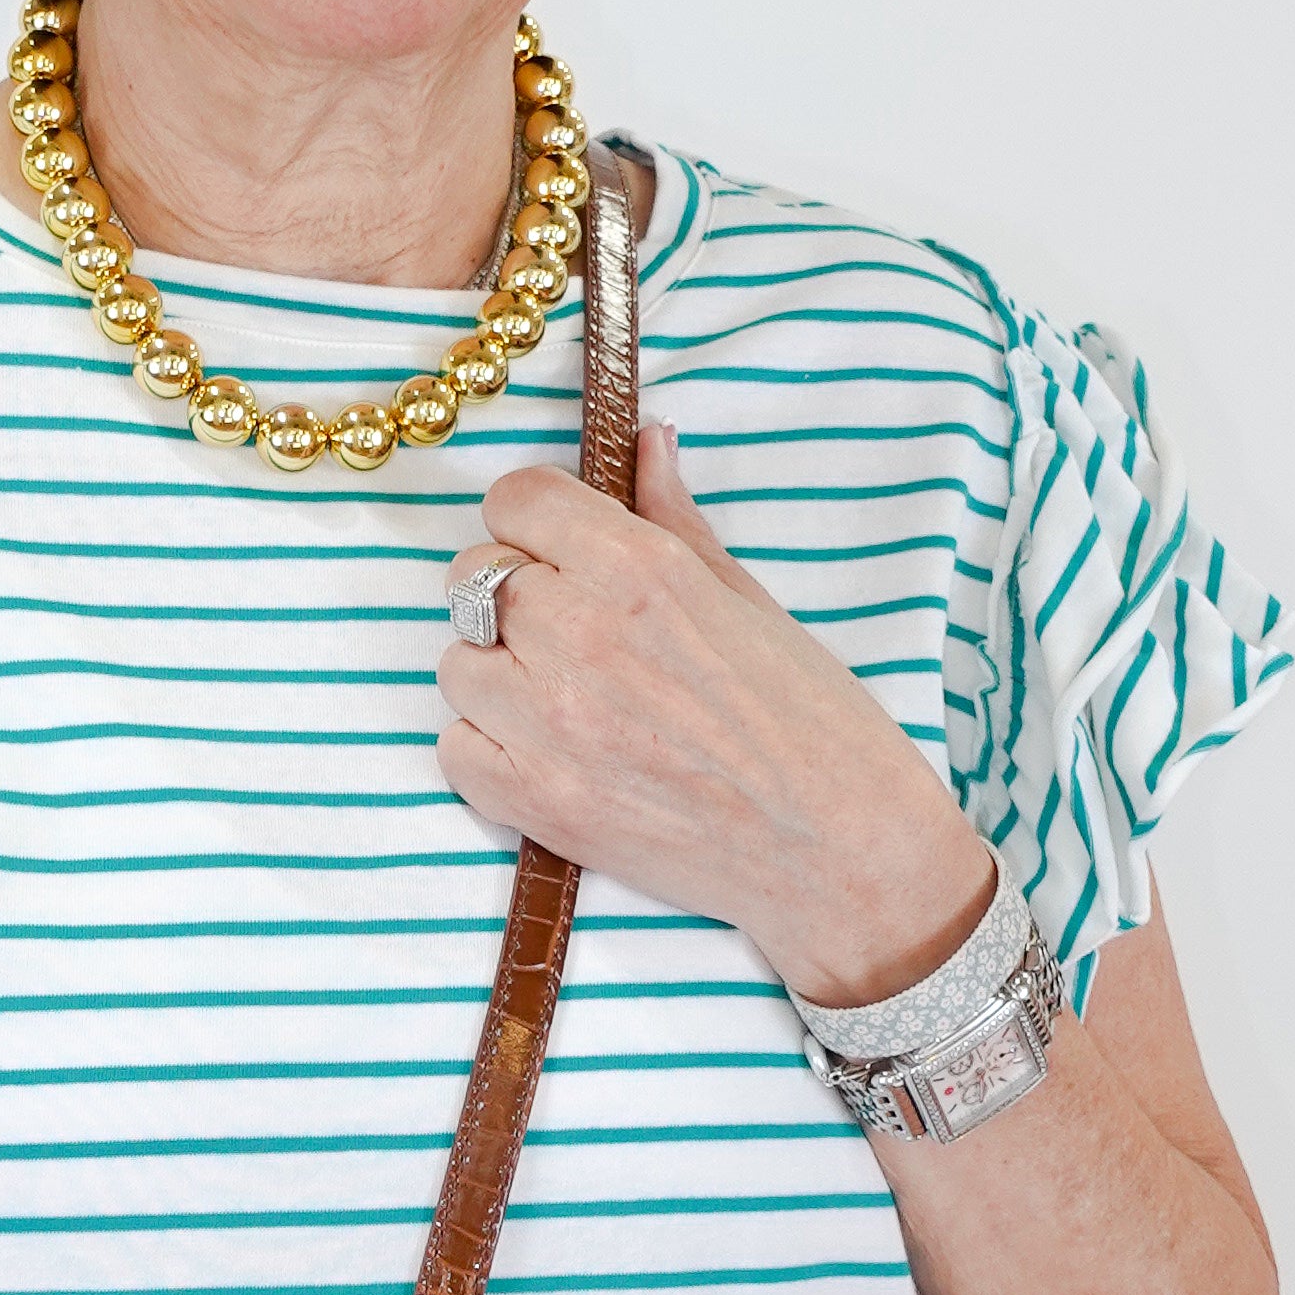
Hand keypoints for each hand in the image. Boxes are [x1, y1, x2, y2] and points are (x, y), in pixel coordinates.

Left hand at [434, 421, 996, 999]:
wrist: (839, 852)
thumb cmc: (814, 724)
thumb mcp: (750, 600)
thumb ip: (674, 519)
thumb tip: (645, 442)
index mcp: (640, 570)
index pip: (515, 498)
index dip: (533, 520)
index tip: (557, 547)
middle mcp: (580, 635)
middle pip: (473, 578)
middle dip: (514, 598)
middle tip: (573, 636)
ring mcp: (548, 723)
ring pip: (457, 663)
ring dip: (499, 677)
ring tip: (570, 705)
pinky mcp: (533, 801)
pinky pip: (455, 747)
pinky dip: (490, 751)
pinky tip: (555, 757)